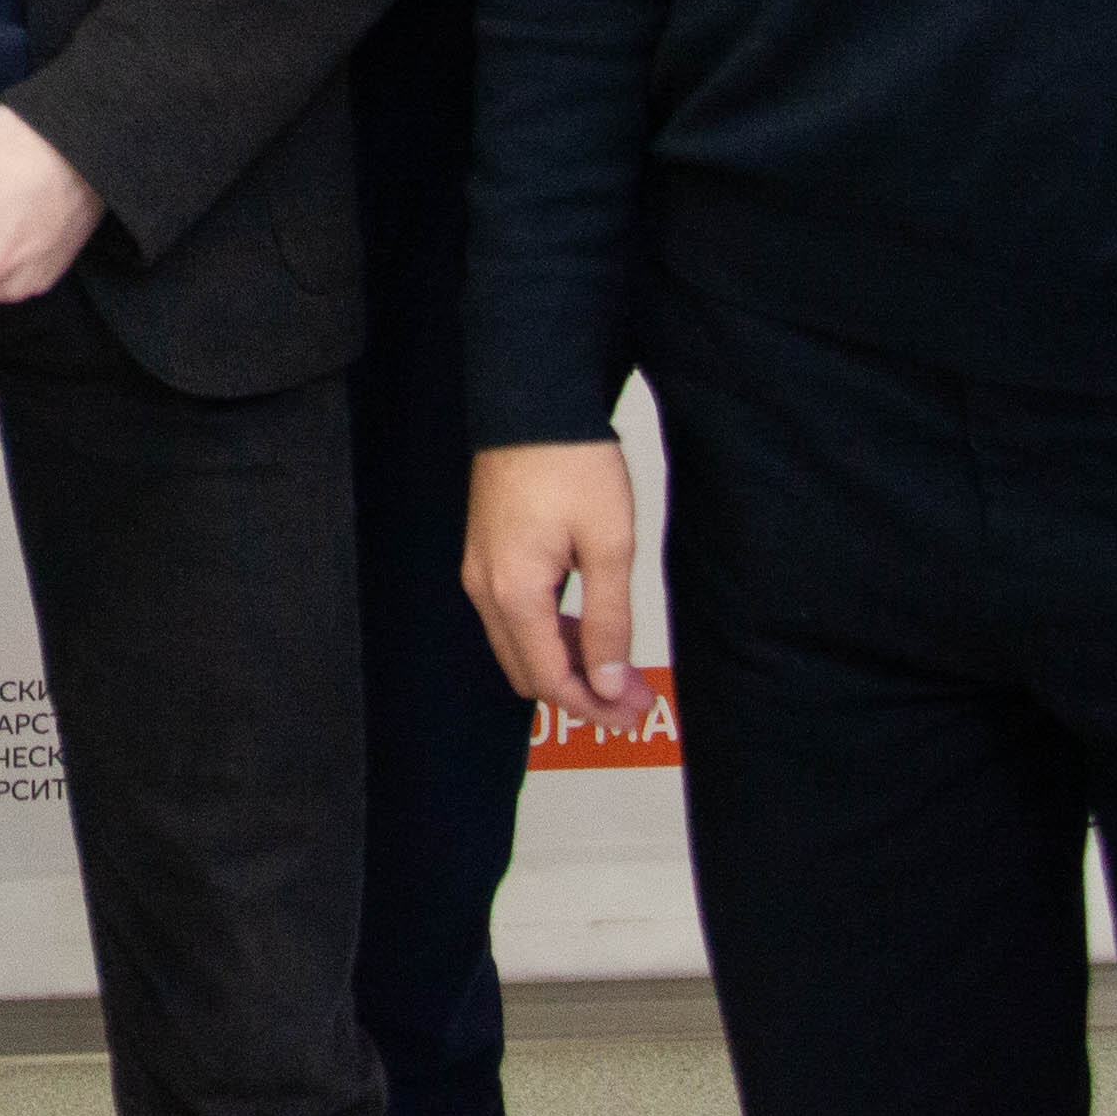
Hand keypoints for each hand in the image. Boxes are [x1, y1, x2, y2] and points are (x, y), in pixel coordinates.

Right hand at [463, 442, 653, 734]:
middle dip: (582, 693)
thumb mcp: (608, 545)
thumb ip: (610, 621)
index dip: (593, 708)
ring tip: (620, 669)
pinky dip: (551, 635)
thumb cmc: (570, 462)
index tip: (633, 714)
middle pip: (528, 672)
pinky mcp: (487, 554)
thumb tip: (609, 682)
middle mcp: (486, 589)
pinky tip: (588, 630)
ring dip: (568, 665)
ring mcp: (481, 571)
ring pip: (520, 646)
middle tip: (634, 699)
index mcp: (514, 592)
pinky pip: (514, 616)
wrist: (530, 401)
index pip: (549, 680)